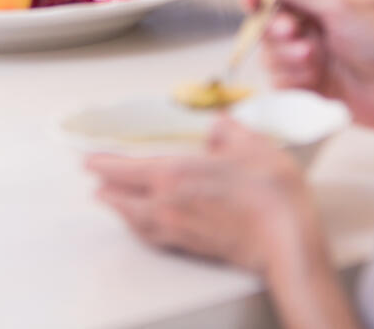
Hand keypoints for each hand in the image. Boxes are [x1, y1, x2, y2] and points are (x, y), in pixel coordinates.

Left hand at [87, 117, 316, 274]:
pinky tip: (146, 225)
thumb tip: (218, 126)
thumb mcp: (250, 144)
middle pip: (121, 198)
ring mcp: (177, 230)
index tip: (88, 159)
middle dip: (106, 187)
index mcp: (173, 174)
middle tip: (96, 180)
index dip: (102, 162)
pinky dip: (140, 228)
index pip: (123, 168)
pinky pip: (153, 236)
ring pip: (134, 221)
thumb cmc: (269, 194)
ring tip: (112, 202)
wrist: (286, 241)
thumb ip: (227, 130)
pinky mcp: (192, 246)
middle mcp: (166, 205)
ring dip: (119, 209)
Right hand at [260, 0, 373, 129]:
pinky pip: (283, 85)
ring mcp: (311, 60)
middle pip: (267, 30)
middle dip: (276, 32)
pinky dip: (293, 81)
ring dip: (287, 58)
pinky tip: (314, 78)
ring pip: (272, 59)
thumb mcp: (338, 5)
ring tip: (314, 58)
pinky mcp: (313, 89)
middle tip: (293, 32)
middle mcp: (311, 31)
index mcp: (317, 5)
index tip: (252, 1)